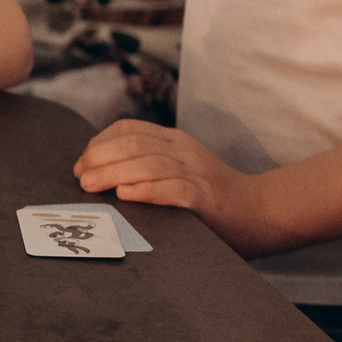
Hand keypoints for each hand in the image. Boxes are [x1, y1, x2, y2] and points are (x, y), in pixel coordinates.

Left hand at [73, 121, 278, 251]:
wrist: (261, 212)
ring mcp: (196, 172)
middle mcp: (183, 151)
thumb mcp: (179, 170)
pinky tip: (125, 194)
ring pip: (148, 163)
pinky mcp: (205, 198)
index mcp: (174, 141)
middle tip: (80, 177)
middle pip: (133, 143)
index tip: (81, 164)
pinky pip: (172, 189)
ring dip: (113, 173)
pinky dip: (145, 190)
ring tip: (91, 186)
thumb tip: (97, 176)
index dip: (99, 143)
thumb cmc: (211, 198)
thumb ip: (147, 167)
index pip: (129, 129)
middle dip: (100, 157)